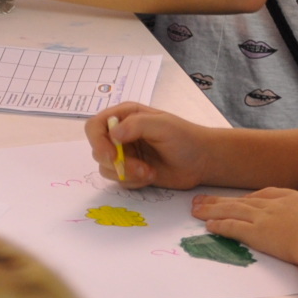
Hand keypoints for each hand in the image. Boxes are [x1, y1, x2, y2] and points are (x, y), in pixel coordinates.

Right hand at [86, 102, 218, 188]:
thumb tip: (112, 134)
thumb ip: (136, 125)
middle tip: (139, 168)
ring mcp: (124, 154)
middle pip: (97, 150)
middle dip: (116, 163)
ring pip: (106, 168)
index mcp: (124, 116)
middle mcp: (120, 134)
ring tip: (149, 172)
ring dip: (126, 174)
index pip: (95, 126)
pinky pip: (118, 180)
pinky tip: (150, 176)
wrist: (202, 161)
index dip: (97, 141)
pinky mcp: (130, 171)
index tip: (111, 156)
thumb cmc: (185, 138)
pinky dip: (132, 182)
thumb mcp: (163, 125)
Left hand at [189, 187, 297, 266]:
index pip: (271, 194)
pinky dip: (219, 225)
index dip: (255, 197)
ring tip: (195, 208)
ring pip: (234, 210)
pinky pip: (233, 226)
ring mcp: (268, 217)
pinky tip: (207, 224)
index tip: (244, 199)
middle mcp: (281, 204)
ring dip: (213, 209)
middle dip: (226, 199)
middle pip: (247, 199)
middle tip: (206, 198)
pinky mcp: (258, 232)